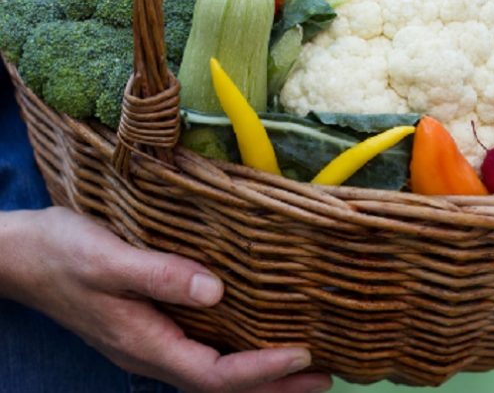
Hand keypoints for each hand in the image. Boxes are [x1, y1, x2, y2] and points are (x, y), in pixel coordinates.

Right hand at [0, 207, 332, 392]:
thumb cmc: (61, 253)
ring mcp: (151, 342)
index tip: (303, 355)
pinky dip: (237, 354)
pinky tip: (256, 337)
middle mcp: (152, 351)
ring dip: (260, 374)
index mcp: (145, 342)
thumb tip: (215, 290)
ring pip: (214, 370)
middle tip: (325, 377)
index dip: (261, 370)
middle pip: (222, 383)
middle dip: (274, 385)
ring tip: (305, 368)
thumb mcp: (109, 258)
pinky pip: (203, 351)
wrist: (20, 256)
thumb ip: (160, 276)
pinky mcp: (150, 326)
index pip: (215, 372)